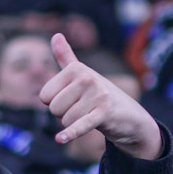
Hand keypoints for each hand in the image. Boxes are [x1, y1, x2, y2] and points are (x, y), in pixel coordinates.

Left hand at [37, 34, 161, 157]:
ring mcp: (97, 95)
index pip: (44, 96)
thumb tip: (55, 35)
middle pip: (53, 109)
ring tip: (89, 116)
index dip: (54, 103)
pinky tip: (60, 139)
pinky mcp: (104, 113)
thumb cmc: (98, 93)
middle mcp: (86, 78)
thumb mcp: (81, 74)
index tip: (71, 99)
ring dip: (73, 124)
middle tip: (81, 110)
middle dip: (63, 115)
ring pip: (65, 120)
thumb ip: (66, 58)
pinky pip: (80, 125)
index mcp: (76, 69)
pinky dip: (70, 133)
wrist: (128, 114)